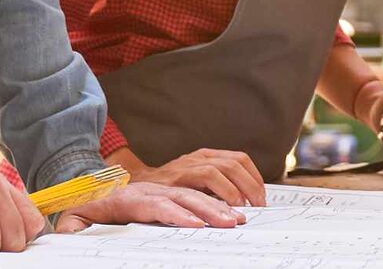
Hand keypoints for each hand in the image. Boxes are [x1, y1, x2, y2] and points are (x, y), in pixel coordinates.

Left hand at [55, 181, 246, 233]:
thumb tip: (69, 236)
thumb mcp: (72, 219)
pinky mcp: (175, 184)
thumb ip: (71, 229)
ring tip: (238, 215)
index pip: (156, 203)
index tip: (194, 224)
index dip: (176, 213)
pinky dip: (222, 191)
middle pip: (184, 194)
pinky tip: (236, 203)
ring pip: (198, 188)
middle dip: (210, 208)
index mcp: (128, 197)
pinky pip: (204, 182)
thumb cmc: (86, 207)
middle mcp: (151, 187)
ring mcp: (164, 184)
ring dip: (220, 201)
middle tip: (230, 222)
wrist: (93, 187)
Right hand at [111, 146, 265, 205]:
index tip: (261, 197)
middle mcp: (189, 163)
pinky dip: (186, 213)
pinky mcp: (151, 196)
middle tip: (255, 209)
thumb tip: (244, 203)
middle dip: (246, 188)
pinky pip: (172, 202)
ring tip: (232, 217)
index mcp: (200, 159)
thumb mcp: (193, 184)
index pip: (236, 159)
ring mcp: (172, 177)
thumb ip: (214, 189)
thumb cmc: (163, 191)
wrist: (121, 194)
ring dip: (223, 198)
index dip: (252, 177)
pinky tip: (198, 223)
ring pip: (206, 179)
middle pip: (225, 167)